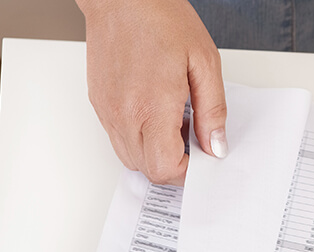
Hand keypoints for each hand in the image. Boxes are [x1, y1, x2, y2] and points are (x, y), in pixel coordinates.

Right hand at [79, 0, 226, 185]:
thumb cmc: (161, 19)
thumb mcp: (204, 63)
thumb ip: (212, 111)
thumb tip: (215, 145)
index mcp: (151, 107)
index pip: (165, 168)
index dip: (188, 170)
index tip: (203, 157)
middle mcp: (123, 114)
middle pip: (147, 168)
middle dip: (173, 164)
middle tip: (193, 140)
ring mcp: (107, 110)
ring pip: (129, 157)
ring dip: (154, 152)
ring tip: (174, 123)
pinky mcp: (98, 103)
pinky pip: (117, 137)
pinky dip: (138, 137)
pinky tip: (155, 113)